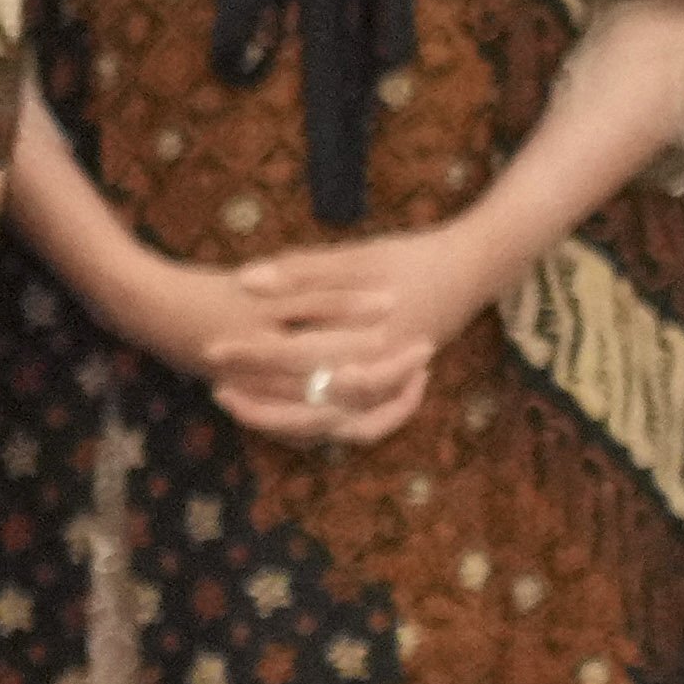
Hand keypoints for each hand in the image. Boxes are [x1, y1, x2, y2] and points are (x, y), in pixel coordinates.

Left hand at [222, 224, 500, 446]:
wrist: (472, 272)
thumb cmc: (412, 258)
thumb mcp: (358, 257)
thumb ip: (303, 271)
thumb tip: (244, 281)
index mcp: (364, 338)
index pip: (293, 355)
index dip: (248, 355)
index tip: (211, 351)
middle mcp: (376, 373)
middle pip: (307, 407)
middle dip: (258, 404)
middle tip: (216, 393)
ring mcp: (386, 389)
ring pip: (328, 426)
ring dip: (284, 423)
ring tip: (243, 409)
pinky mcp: (390, 394)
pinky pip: (351, 427)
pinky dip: (320, 427)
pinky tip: (286, 418)